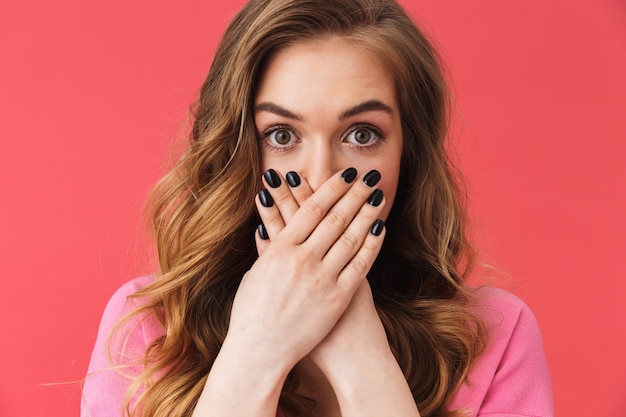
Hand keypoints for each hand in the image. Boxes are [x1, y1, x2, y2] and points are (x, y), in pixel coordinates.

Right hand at [224, 168, 385, 375]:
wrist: (260, 351)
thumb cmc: (250, 314)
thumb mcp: (253, 274)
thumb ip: (267, 250)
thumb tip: (268, 228)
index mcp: (279, 249)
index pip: (312, 209)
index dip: (332, 188)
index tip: (346, 175)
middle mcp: (302, 259)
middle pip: (336, 217)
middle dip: (355, 193)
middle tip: (369, 176)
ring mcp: (322, 279)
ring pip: (351, 237)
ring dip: (367, 213)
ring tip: (379, 195)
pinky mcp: (337, 299)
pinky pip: (360, 266)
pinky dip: (372, 245)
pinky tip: (380, 228)